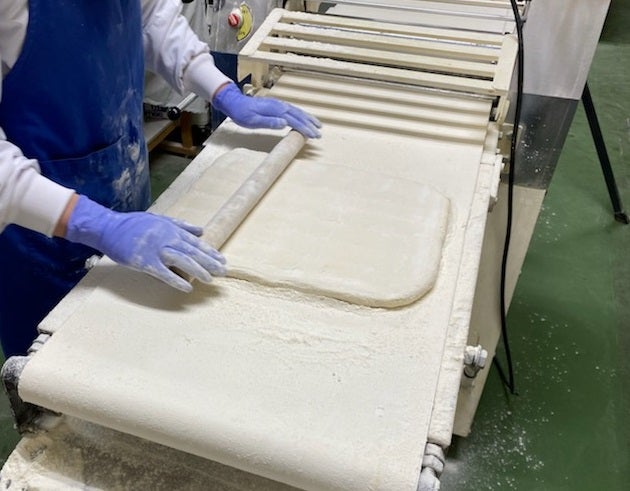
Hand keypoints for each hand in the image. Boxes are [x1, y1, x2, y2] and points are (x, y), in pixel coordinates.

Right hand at [65, 195, 225, 291]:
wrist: (109, 228)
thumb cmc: (134, 224)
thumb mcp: (160, 219)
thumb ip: (181, 225)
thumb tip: (201, 230)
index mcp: (171, 229)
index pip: (195, 242)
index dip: (210, 252)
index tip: (222, 260)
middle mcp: (167, 239)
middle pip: (193, 252)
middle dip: (210, 262)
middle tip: (223, 271)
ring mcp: (156, 250)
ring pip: (182, 261)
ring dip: (198, 270)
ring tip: (210, 279)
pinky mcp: (144, 261)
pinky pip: (163, 273)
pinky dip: (176, 280)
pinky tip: (187, 288)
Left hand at [212, 83, 321, 138]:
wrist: (235, 103)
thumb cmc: (242, 114)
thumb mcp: (253, 121)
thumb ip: (269, 122)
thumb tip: (284, 123)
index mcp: (275, 110)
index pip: (294, 121)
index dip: (304, 128)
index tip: (313, 135)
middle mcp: (279, 106)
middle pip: (299, 115)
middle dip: (310, 124)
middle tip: (319, 134)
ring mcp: (279, 105)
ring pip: (297, 111)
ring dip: (308, 118)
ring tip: (318, 125)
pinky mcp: (277, 105)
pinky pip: (293, 110)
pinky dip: (301, 114)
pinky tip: (305, 118)